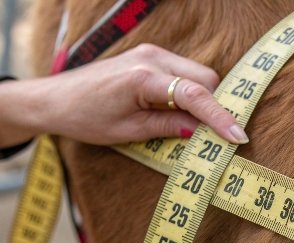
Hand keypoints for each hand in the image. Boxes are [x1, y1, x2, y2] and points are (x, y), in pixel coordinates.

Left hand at [0, 44, 248, 147]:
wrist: (55, 99)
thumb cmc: (85, 118)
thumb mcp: (128, 132)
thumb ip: (168, 128)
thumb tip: (202, 131)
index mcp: (143, 78)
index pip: (194, 95)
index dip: (220, 117)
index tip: (238, 136)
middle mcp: (151, 58)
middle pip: (205, 79)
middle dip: (215, 106)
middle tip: (216, 137)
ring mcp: (151, 54)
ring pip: (197, 75)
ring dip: (202, 100)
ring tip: (193, 127)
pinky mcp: (149, 57)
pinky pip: (182, 73)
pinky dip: (188, 93)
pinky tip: (179, 113)